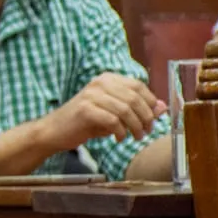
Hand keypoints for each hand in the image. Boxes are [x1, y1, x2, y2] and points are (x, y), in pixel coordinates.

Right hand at [38, 73, 165, 151]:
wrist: (54, 131)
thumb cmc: (85, 122)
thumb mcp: (114, 113)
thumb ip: (137, 109)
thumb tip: (163, 107)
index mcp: (107, 79)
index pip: (139, 86)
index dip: (151, 103)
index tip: (153, 120)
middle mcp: (99, 83)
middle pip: (135, 98)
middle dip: (145, 118)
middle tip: (146, 132)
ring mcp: (91, 95)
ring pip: (126, 110)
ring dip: (135, 127)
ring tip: (135, 137)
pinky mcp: (85, 110)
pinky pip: (113, 121)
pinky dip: (120, 132)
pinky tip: (119, 138)